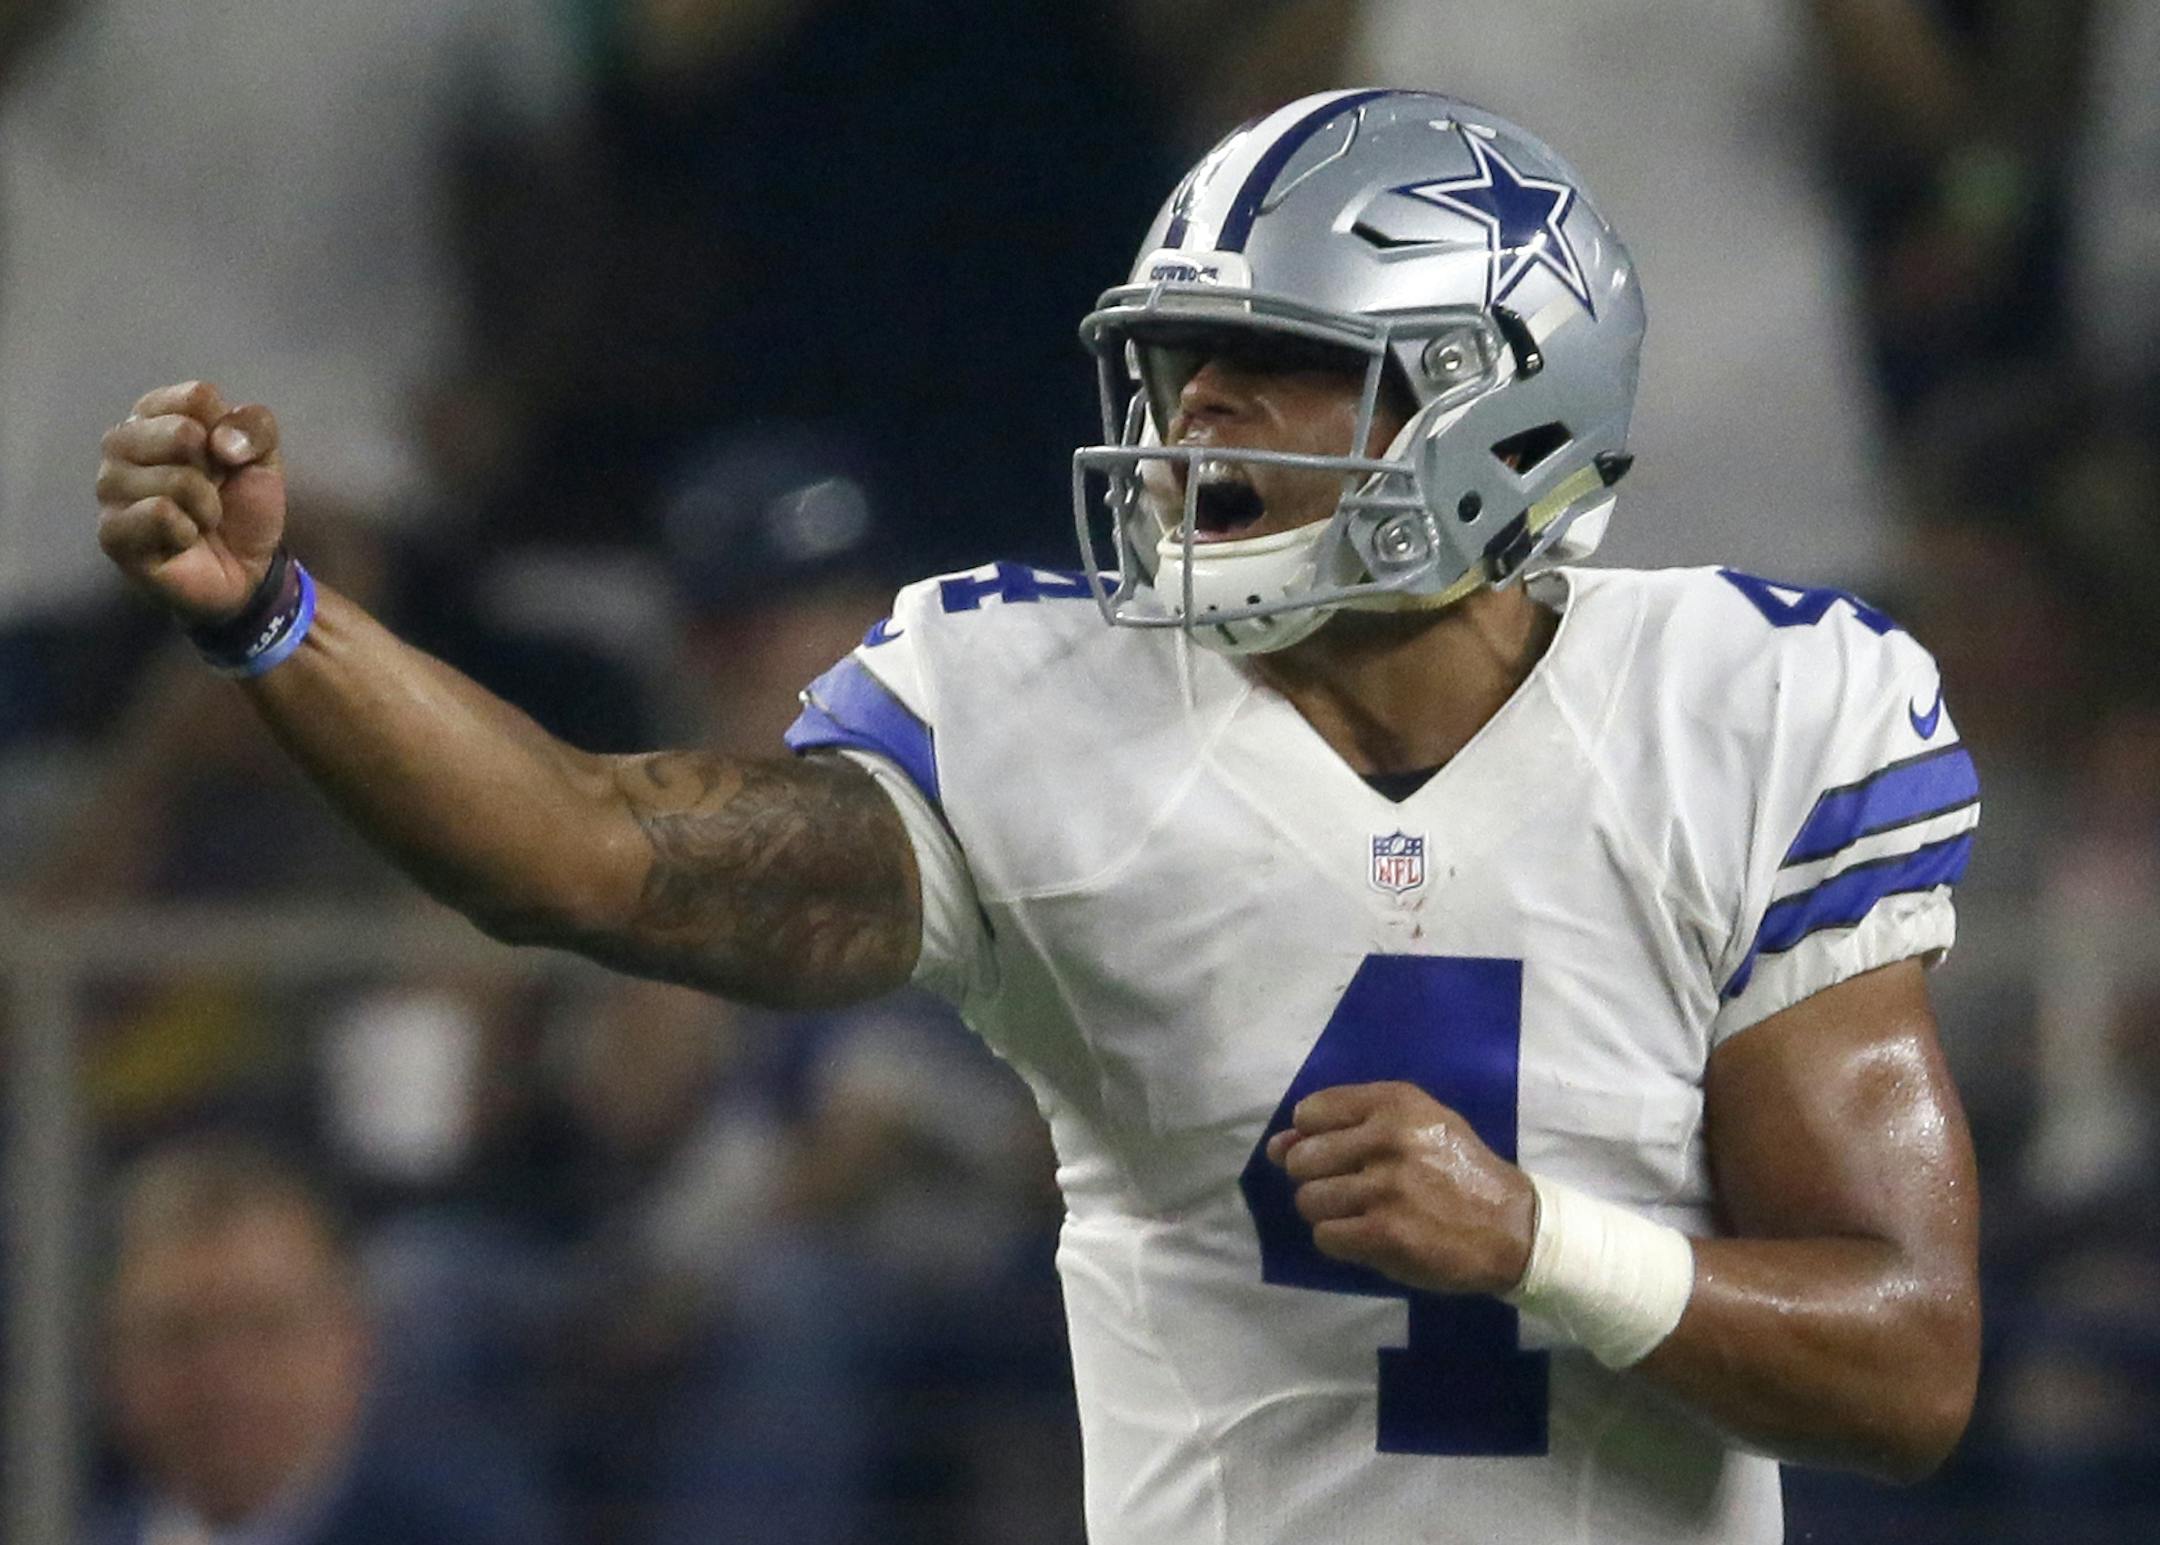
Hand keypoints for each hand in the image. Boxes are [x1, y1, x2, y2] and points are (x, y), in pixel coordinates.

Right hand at [96, 380, 286, 624]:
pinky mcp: (111, 530)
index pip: (197, 397)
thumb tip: (220, 441)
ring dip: (206, 505)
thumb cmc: (243, 507)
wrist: (247, 570)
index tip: (227, 460)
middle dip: (215, 472)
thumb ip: (255, 426)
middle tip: (210, 493)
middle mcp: (121, 442)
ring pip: (174, 477)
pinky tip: (182, 540)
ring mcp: (110, 487)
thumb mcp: (264, 457)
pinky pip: (159, 513)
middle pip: (182, 432)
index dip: (230, 434)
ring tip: (199, 519)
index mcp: (155, 415)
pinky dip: (188, 529)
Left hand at [1265, 1081, 1536, 1296]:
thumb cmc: (1458, 1170)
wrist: (1512, 1227)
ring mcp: (1386, 1187)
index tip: (1337, 1153)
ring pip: (1308, 1200)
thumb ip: (1344, 1127)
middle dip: (1315, 1178)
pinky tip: (1370, 1236)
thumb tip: (1275, 1145)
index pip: (1311, 1111)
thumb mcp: (1415, 1127)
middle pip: (1301, 1159)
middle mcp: (1388, 1138)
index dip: (1312, 1137)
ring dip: (1328, 1213)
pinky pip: (1326, 1236)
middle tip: (1350, 1188)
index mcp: (1395, 1103)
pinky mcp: (1386, 1233)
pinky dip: (1340, 1241)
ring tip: (1362, 1214)